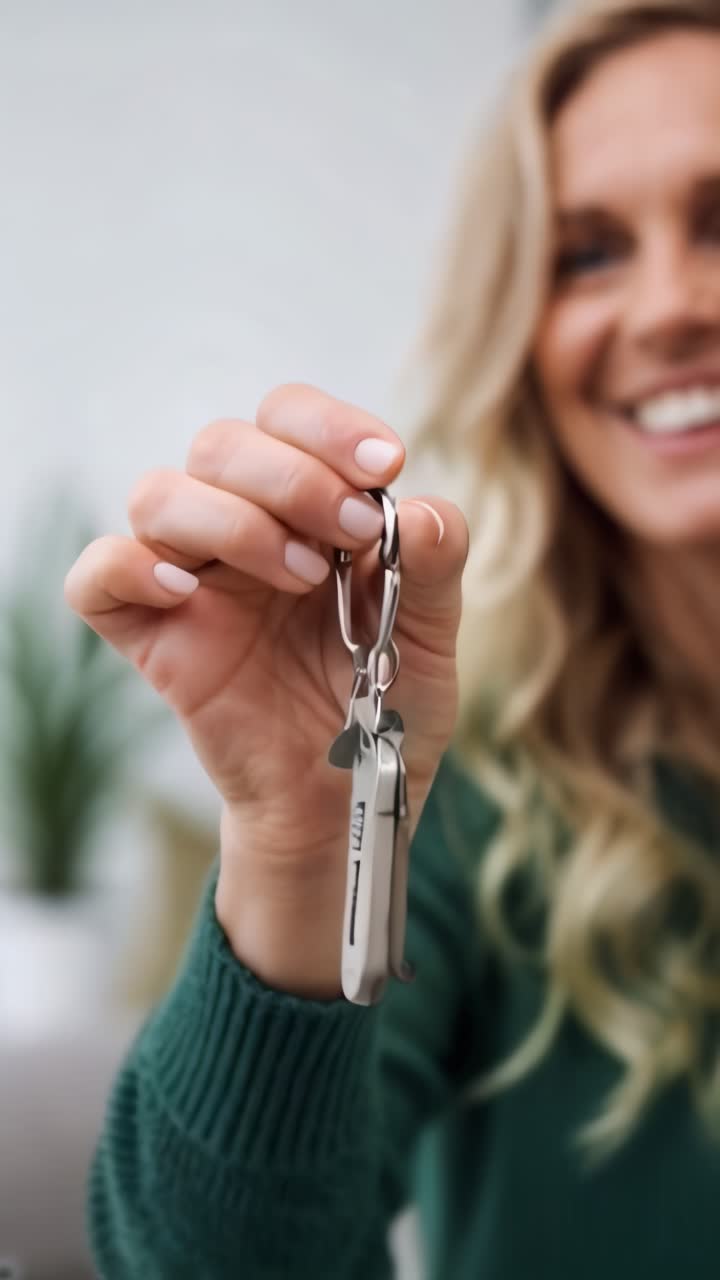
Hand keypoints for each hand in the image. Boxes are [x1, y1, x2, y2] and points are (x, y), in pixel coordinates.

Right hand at [65, 384, 468, 901]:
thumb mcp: (431, 633)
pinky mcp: (153, 637)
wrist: (344, 793)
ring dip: (232, 519)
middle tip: (350, 531)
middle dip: (292, 476)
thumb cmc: (383, 702)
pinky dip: (128, 568)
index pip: (287, 418)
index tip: (385, 464)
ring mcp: (189, 580)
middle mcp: (239, 528)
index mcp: (304, 507)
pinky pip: (98, 579)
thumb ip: (434, 566)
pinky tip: (187, 593)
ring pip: (158, 495)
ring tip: (300, 577)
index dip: (328, 425)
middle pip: (221, 444)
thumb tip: (417, 513)